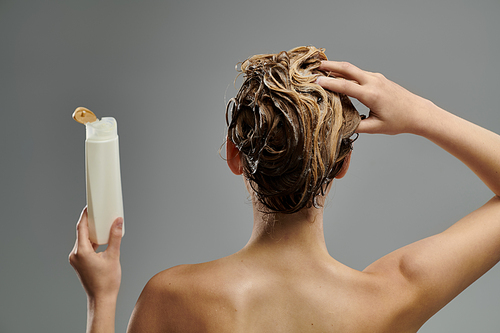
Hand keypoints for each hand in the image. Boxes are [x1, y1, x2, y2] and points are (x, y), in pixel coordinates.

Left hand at [69, 207, 122, 300]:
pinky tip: (101, 240)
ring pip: (83, 240)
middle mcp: (75, 254)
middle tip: (99, 213)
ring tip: (102, 225)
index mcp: (81, 251)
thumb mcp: (114, 256)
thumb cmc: (107, 281)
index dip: (85, 215)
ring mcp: (76, 259)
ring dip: (92, 233)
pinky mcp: (80, 263)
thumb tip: (117, 221)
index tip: (90, 207)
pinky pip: (84, 247)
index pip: (81, 227)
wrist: (102, 298)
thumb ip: (115, 237)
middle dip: (90, 222)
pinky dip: (92, 241)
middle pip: (81, 233)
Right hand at [317, 61, 435, 134]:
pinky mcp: (378, 78)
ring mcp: (376, 78)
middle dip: (331, 65)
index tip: (316, 81)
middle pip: (348, 68)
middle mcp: (374, 82)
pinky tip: (339, 75)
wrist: (418, 112)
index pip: (346, 86)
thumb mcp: (376, 128)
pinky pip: (359, 72)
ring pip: (353, 68)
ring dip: (337, 67)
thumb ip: (356, 126)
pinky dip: (346, 72)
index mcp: (372, 95)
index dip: (329, 83)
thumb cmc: (399, 121)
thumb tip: (339, 126)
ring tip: (323, 69)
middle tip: (316, 65)